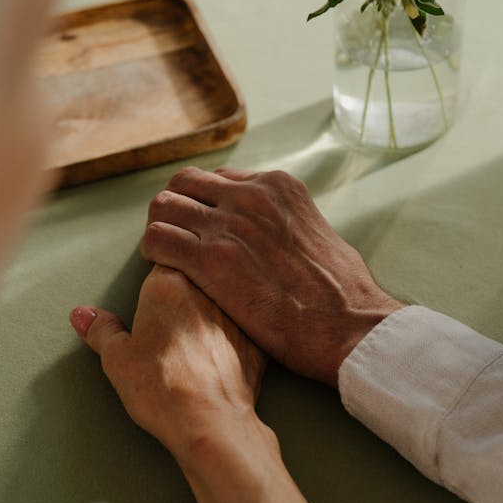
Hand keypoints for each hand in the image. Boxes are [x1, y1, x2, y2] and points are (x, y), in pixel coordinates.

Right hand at [70, 265, 266, 470]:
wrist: (210, 420)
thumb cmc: (160, 386)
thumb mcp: (117, 359)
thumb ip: (102, 330)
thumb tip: (82, 314)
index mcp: (167, 283)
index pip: (165, 257)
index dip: (159, 273)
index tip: (154, 292)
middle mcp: (205, 288)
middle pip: (196, 275)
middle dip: (187, 289)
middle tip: (173, 319)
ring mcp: (235, 312)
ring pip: (222, 299)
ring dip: (213, 310)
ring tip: (198, 341)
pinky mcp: (257, 337)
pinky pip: (245, 327)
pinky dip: (235, 336)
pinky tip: (224, 357)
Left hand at [141, 169, 402, 386]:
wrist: (349, 324)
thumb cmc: (343, 294)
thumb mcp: (320, 233)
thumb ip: (290, 223)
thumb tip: (281, 234)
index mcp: (278, 186)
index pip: (220, 178)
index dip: (205, 203)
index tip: (203, 226)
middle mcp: (250, 196)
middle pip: (185, 183)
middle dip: (176, 208)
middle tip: (177, 238)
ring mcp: (228, 224)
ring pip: (163, 206)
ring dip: (159, 228)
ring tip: (165, 255)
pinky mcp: (210, 260)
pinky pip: (157, 239)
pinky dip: (153, 252)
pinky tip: (163, 270)